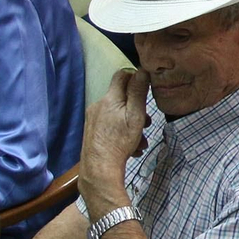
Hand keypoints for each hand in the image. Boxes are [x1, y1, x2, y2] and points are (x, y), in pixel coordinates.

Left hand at [78, 69, 148, 209]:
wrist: (99, 168)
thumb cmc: (119, 141)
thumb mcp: (135, 115)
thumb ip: (138, 92)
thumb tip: (142, 70)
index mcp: (110, 98)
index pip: (122, 75)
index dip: (135, 77)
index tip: (146, 89)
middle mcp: (99, 105)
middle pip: (122, 98)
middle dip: (137, 109)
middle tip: (146, 123)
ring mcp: (93, 119)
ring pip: (118, 115)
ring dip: (132, 125)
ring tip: (140, 141)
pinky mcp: (92, 132)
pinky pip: (111, 126)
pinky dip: (122, 133)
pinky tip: (130, 148)